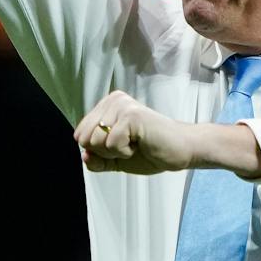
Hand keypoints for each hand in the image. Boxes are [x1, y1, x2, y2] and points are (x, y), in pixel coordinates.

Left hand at [75, 91, 199, 175]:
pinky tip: (141, 143)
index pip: (80, 135)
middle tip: (130, 146)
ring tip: (136, 144)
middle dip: (105, 152)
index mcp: (106, 106)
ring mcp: (121, 105)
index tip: (121, 146)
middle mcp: (112, 101)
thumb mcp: (116, 160)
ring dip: (116, 152)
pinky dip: (125, 152)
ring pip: (96, 142)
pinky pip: (111, 144)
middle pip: (85, 139)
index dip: (98, 151)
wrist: (180, 151)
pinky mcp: (130, 115)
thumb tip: (84, 155)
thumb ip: (97, 160)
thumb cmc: (150, 152)